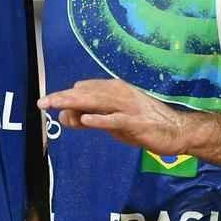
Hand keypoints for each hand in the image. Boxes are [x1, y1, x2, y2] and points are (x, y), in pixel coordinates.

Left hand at [38, 78, 193, 155]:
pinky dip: (101, 119)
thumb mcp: (111, 122)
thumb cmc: (143, 124)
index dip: (64, 96)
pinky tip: (86, 119)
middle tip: (43, 102)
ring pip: (97, 103)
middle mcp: (119, 94)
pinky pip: (115, 120)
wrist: (177, 131)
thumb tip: (64, 116)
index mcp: (113, 90)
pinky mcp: (136, 122)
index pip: (83, 90)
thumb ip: (89, 118)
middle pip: (86, 94)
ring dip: (76, 104)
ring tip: (57, 105)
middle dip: (63, 97)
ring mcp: (128, 107)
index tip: (46, 102)